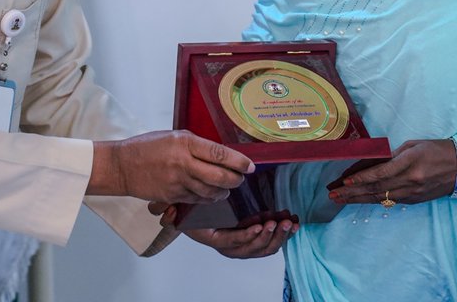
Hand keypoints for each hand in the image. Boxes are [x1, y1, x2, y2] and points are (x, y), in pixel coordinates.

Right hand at [89, 130, 253, 203]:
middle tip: (241, 178)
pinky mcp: (172, 196)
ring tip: (227, 188)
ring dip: (223, 192)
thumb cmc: (148, 147)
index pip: (219, 153)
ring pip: (210, 192)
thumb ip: (196, 145)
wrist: (122, 165)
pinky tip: (211, 195)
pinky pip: (196, 200)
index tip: (250, 166)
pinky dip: (208, 199)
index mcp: (185, 143)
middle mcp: (183, 163)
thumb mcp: (173, 137)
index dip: (238, 161)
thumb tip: (220, 154)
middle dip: (235, 180)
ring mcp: (177, 182)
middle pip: (219, 176)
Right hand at [149, 203, 297, 258]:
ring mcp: (243, 245)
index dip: (246, 236)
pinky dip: (284, 235)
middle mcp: (229, 246)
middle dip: (267, 237)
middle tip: (277, 222)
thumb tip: (163, 214)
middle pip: (251, 249)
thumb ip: (173, 210)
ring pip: (263, 249)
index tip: (258, 226)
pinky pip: (271, 243)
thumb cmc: (193, 208)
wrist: (199, 212)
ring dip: (278, 237)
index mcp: (214, 238)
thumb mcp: (182, 207)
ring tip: (286, 222)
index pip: (231, 243)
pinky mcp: (255, 240)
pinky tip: (293, 225)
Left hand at [328, 139, 456, 206]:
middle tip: (334, 195)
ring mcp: (413, 193)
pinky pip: (391, 200)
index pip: (380, 173)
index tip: (345, 181)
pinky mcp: (415, 200)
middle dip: (352, 193)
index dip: (361, 179)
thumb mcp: (414, 145)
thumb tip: (374, 162)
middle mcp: (411, 181)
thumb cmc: (437, 150)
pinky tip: (360, 199)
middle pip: (376, 188)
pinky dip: (374, 199)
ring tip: (341, 199)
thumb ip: (393, 155)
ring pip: (381, 198)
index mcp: (410, 163)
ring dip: (359, 199)